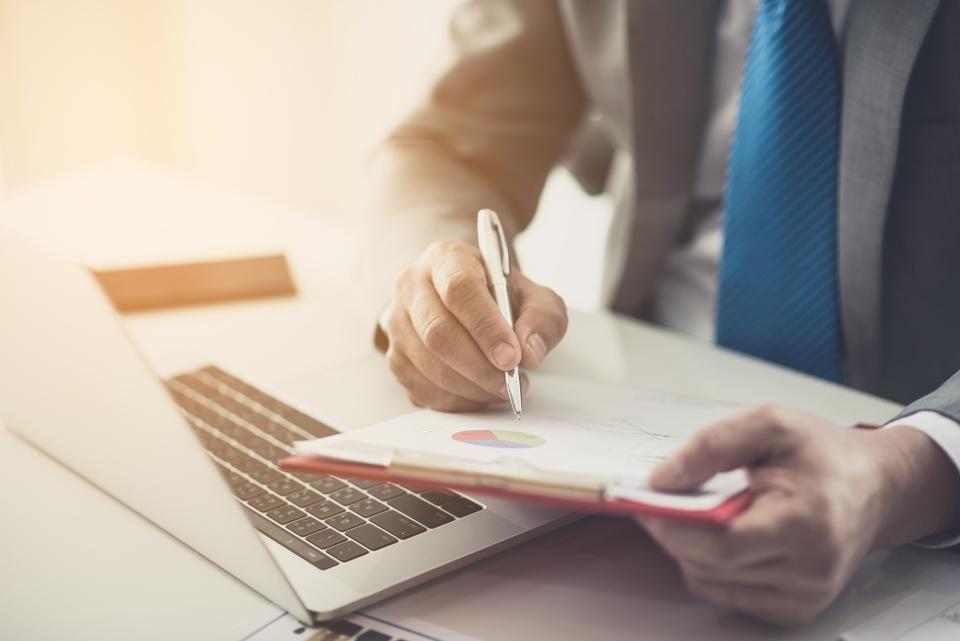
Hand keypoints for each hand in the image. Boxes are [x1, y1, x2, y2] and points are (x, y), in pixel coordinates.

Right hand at [379, 240, 566, 410]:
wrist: (469, 302)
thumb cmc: (501, 298)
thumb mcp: (534, 296)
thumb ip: (542, 319)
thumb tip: (529, 353)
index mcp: (446, 259)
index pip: (459, 289)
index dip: (486, 327)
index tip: (512, 357)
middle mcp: (412, 286)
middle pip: (437, 332)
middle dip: (479, 367)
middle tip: (510, 383)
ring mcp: (396, 323)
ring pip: (427, 364)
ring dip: (470, 387)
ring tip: (501, 388)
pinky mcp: (394, 357)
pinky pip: (420, 388)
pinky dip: (455, 400)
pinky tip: (479, 394)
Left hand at [637, 405, 959, 625]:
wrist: (876, 486)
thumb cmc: (823, 452)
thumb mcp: (770, 424)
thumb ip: (712, 445)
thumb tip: (662, 479)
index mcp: (807, 523)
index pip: (721, 543)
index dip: (675, 526)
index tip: (645, 502)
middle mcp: (810, 570)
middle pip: (711, 566)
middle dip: (673, 533)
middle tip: (656, 502)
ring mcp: (805, 596)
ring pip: (712, 584)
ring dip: (689, 550)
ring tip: (692, 514)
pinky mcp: (796, 609)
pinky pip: (728, 594)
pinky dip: (711, 566)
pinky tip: (720, 535)